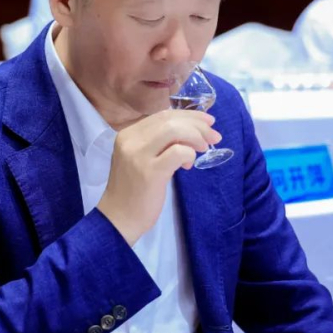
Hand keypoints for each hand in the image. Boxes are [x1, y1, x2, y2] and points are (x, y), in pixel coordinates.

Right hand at [97, 109, 220, 245]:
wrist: (119, 218)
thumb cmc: (133, 189)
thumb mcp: (141, 158)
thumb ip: (158, 143)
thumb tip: (190, 131)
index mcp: (128, 134)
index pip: (162, 114)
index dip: (188, 115)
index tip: (206, 122)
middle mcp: (131, 140)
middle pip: (170, 119)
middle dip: (198, 124)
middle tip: (214, 135)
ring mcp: (139, 155)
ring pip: (175, 130)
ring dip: (196, 136)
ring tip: (204, 148)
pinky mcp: (150, 172)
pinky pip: (179, 152)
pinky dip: (190, 153)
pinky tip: (188, 165)